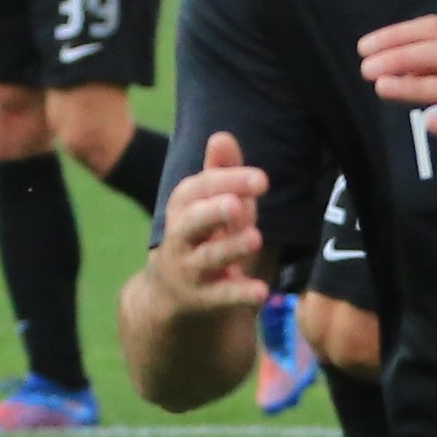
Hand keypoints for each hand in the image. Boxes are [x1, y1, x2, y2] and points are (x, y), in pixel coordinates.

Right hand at [149, 132, 273, 307]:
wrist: (174, 297)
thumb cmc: (204, 239)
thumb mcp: (213, 206)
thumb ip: (222, 175)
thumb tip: (222, 136)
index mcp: (183, 208)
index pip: (199, 189)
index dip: (228, 182)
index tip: (262, 180)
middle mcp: (180, 237)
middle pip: (192, 221)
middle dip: (214, 211)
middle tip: (237, 204)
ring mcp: (189, 270)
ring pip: (208, 258)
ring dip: (231, 248)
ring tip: (255, 238)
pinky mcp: (201, 300)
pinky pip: (220, 296)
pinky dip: (240, 294)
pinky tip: (261, 292)